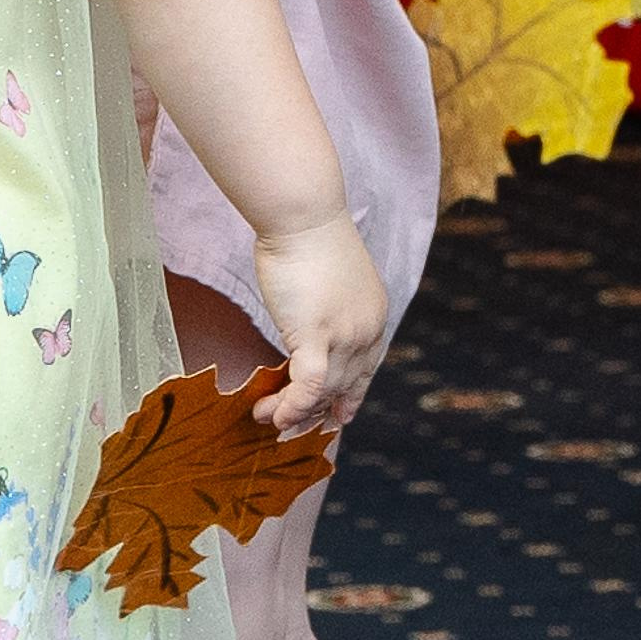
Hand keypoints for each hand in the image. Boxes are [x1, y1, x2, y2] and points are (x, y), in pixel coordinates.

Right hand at [252, 213, 385, 431]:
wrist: (304, 218)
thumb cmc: (309, 241)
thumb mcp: (331, 282)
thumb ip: (329, 310)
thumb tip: (310, 328)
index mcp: (374, 316)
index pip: (368, 367)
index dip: (353, 394)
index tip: (342, 414)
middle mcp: (367, 330)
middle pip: (344, 384)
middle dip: (315, 410)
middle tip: (287, 422)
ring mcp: (345, 335)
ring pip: (323, 390)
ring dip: (292, 410)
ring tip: (266, 416)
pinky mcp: (317, 335)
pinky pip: (308, 385)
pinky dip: (292, 405)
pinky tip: (273, 414)